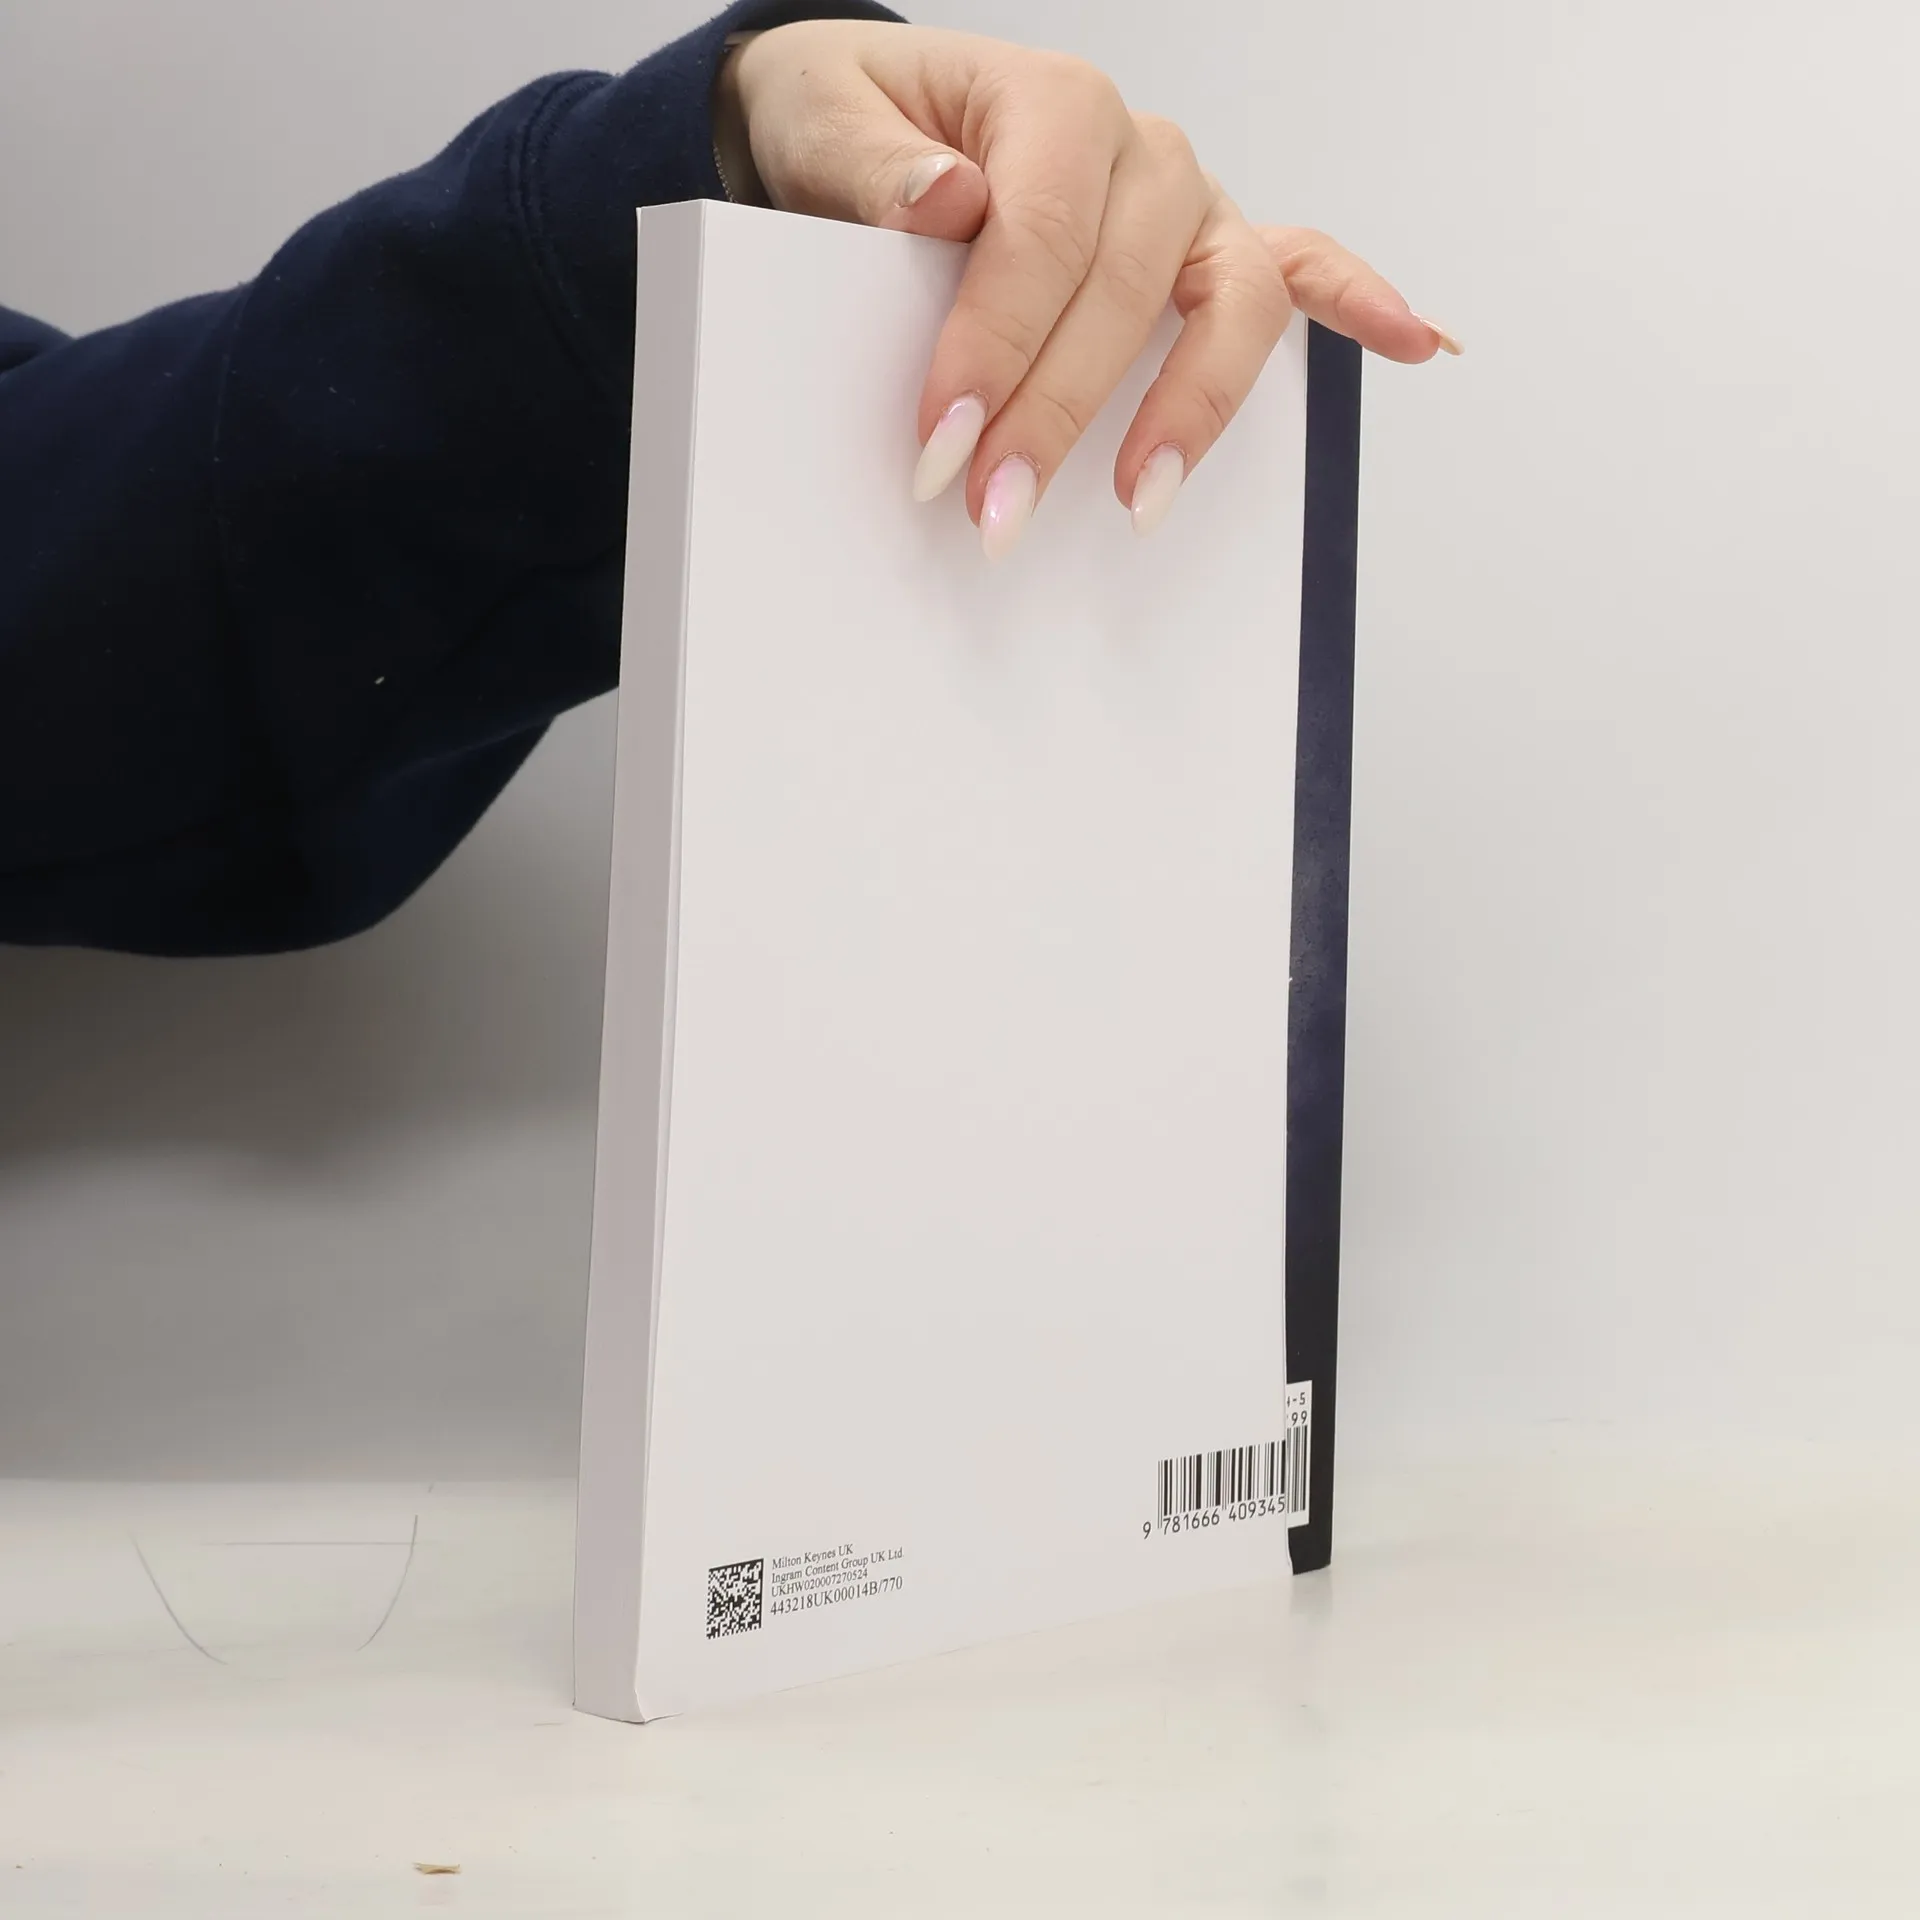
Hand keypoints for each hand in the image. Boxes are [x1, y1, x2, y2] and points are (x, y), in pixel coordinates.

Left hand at [717, 21, 1457, 557]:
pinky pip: (1304, 269)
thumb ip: (867, 159)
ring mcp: (1189, 207)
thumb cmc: (852, 126)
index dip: (995, 346)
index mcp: (1052, 101)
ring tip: (1139, 501)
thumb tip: (944, 197)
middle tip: (997, 511)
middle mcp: (1139, 151)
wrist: (870, 128)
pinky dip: (1362, 304)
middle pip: (1131, 286)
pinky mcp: (1207, 254)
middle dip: (1060, 411)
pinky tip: (1416, 347)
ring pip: (1232, 298)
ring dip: (1193, 406)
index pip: (1040, 233)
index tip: (941, 446)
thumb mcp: (819, 117)